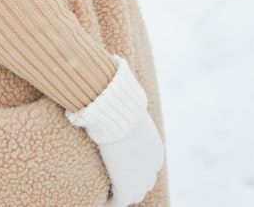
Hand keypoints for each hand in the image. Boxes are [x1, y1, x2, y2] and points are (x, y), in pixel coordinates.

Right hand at [67, 58, 163, 205]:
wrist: (115, 111)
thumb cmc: (116, 98)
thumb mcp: (124, 91)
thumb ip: (121, 83)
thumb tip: (115, 60)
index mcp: (155, 148)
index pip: (144, 165)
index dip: (128, 165)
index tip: (114, 162)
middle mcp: (154, 165)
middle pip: (141, 182)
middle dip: (126, 181)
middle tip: (108, 177)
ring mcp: (143, 179)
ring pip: (132, 193)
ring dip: (117, 190)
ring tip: (102, 186)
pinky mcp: (129, 189)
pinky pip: (118, 201)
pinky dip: (109, 200)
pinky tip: (99, 194)